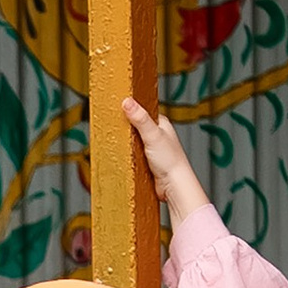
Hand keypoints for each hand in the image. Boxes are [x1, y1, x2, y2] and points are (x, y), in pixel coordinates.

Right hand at [122, 96, 206, 228]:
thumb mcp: (153, 135)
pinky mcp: (146, 161)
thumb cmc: (171, 161)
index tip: (117, 106)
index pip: (142, 110)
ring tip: (115, 139)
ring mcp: (151, 148)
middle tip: (113, 125)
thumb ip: (140, 118)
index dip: (130, 108)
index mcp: (161, 123)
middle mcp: (157, 135)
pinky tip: (122, 154)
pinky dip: (127, 154)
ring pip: (133, 140)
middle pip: (135, 125)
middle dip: (125, 127)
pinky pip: (132, 154)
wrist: (173, 186)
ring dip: (125, 142)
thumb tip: (128, 101)